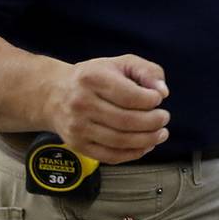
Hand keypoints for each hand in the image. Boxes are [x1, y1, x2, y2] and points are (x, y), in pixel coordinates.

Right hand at [46, 55, 170, 163]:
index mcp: (93, 79)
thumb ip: (147, 71)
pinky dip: (133, 154)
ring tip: (160, 133)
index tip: (158, 99)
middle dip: (153, 122)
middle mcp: (82, 104)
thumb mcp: (121, 63)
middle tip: (164, 118)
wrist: (54, 94)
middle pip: (126, 121)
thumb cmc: (94, 77)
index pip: (129, 96)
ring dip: (147, 140)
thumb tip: (162, 92)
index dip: (151, 100)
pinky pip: (110, 156)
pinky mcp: (78, 145)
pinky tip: (145, 145)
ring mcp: (78, 127)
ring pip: (120, 141)